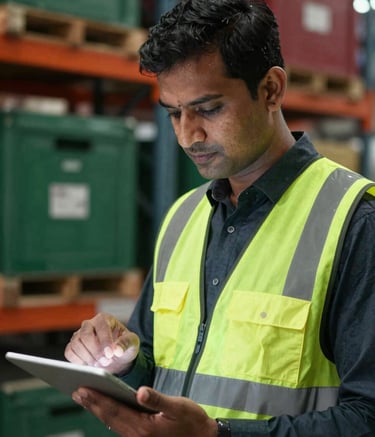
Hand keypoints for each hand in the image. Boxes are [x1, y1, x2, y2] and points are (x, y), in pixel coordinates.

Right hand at [64, 313, 138, 374]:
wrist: (116, 357)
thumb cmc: (124, 346)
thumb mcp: (132, 343)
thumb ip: (126, 344)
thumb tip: (117, 350)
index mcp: (104, 319)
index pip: (102, 326)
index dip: (105, 341)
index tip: (110, 354)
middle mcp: (89, 324)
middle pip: (85, 335)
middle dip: (95, 351)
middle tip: (105, 362)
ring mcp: (79, 335)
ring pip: (76, 344)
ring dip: (87, 357)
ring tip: (99, 366)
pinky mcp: (72, 346)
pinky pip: (69, 353)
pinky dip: (78, 361)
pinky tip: (89, 366)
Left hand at [72, 386, 217, 436]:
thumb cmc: (191, 421)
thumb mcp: (178, 407)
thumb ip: (158, 399)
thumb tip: (141, 391)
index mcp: (143, 427)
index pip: (114, 410)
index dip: (97, 399)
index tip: (82, 388)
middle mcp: (136, 435)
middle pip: (109, 417)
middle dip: (92, 404)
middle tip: (76, 391)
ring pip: (112, 422)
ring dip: (97, 409)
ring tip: (84, 397)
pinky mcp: (141, 436)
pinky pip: (119, 424)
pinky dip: (108, 414)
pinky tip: (104, 407)